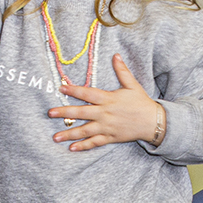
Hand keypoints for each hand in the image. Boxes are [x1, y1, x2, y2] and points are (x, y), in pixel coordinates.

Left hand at [47, 54, 162, 151]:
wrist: (153, 122)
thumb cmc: (142, 103)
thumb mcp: (132, 85)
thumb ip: (122, 71)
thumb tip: (116, 55)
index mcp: (108, 99)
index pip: (88, 93)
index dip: (74, 90)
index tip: (61, 88)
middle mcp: (105, 113)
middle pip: (81, 113)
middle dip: (64, 112)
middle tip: (50, 113)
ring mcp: (106, 127)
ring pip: (85, 131)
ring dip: (69, 134)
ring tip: (55, 137)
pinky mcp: (110, 138)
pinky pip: (95, 142)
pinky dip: (83, 146)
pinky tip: (71, 148)